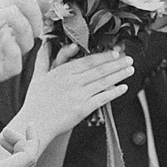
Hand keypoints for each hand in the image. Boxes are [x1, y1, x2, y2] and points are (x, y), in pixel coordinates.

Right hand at [8, 45, 135, 141]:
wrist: (35, 123)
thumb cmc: (35, 101)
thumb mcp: (37, 76)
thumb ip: (43, 58)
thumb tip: (45, 42)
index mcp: (62, 71)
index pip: (87, 61)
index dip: (103, 56)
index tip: (115, 52)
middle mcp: (72, 81)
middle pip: (99, 69)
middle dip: (116, 63)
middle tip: (129, 58)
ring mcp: (78, 95)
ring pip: (103, 82)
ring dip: (119, 75)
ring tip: (130, 69)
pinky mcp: (83, 109)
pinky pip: (102, 98)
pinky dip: (114, 92)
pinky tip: (124, 87)